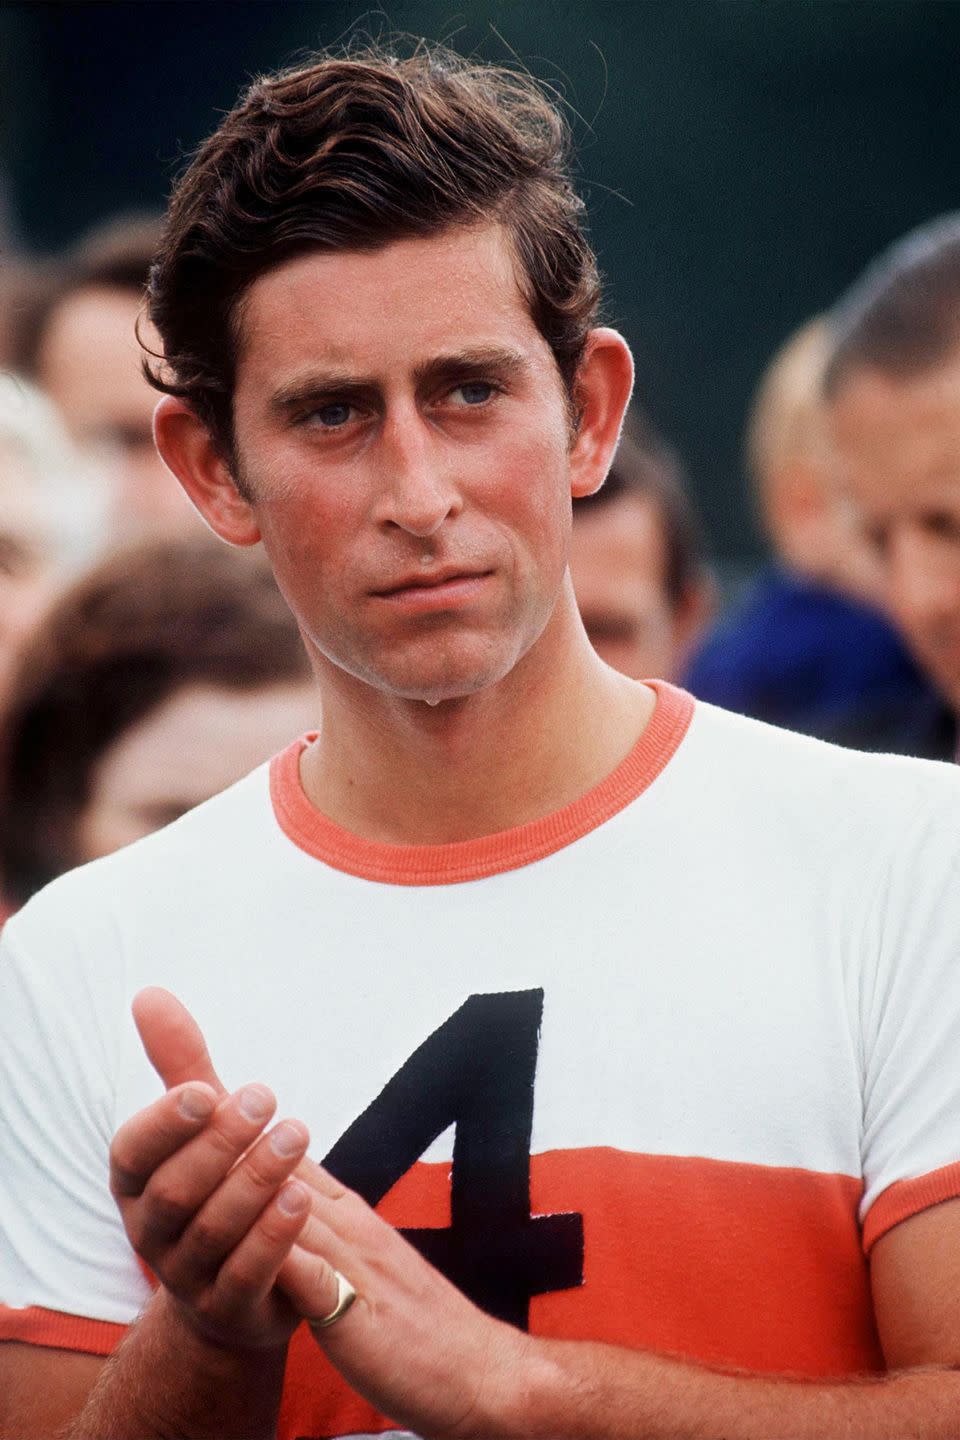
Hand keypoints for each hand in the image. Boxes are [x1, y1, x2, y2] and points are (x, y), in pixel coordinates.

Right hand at [110, 990, 313, 1349]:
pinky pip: (246, 1276)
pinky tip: (302, 1196)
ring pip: (214, 1231)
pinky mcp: (230, 1309)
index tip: (208, 1089)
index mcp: (137, 1185)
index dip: (166, 1123)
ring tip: (297, 1134)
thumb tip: (149, 994)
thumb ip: (183, 1065)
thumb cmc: (217, 1187)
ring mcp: (188, 1276)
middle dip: (223, 1143)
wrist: (237, 1291)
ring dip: (255, 1180)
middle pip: (177, 1191)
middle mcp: (152, 1233)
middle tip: (269, 1097)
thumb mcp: (202, 1127)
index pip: (132, 1153)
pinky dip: (273, 1235)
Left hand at [126, 990, 529, 1434]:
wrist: (476, 1373)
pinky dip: (287, 1253)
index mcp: (339, 1212)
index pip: (280, 1151)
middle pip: (281, 1162)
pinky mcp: (358, 1314)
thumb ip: (309, 1228)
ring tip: (212, 1133)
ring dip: (253, 1172)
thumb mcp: (350, 1265)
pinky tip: (260, 1232)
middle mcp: (344, 1223)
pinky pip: (318, 1282)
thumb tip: (274, 1189)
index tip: (191, 1072)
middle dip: (232, 1122)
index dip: (235, 1117)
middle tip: (186, 1075)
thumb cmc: (407, 1320)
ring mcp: (353, 1264)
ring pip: (293, 1208)